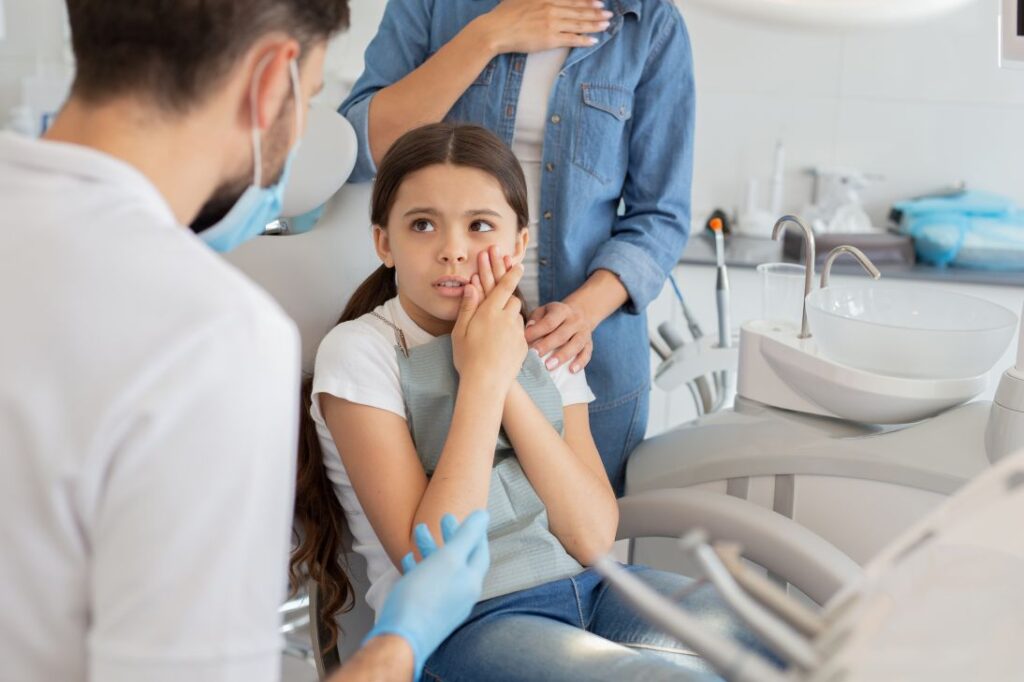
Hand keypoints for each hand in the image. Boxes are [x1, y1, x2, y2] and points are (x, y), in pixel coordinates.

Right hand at [364, 511, 490, 680]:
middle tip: (442, 518)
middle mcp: (462, 594)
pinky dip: (420, 567)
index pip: (480, 551)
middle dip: (452, 537)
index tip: (467, 515)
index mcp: (471, 581)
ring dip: (432, 548)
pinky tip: (408, 560)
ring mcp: (444, 605)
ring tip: (418, 531)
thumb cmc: (424, 596)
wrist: (400, 638)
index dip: (475, 531)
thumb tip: (484, 515)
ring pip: (441, 569)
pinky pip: (427, 584)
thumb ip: (467, 536)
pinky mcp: (426, 612)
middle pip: (460, 559)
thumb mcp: (448, 558)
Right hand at [451, 248, 526, 388]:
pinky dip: (512, 333)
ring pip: (517, 317)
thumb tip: (472, 285)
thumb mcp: (460, 331)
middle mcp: (507, 319)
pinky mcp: (523, 345)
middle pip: (513, 300)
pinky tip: (501, 344)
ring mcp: (517, 332)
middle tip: (496, 306)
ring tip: (495, 332)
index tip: (517, 264)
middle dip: (507, 299)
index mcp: (489, 312)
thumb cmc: (467, 357)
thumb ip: (468, 307)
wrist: (486, 383)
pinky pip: (520, 332)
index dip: (511, 274)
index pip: (504, 287)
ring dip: (509, 317)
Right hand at [473, 0, 611, 54]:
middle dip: (596, 12)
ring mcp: (551, 24)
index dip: (588, 1)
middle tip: (609, 14)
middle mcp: (551, 8)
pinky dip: (583, 40)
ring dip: (594, 25)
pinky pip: (571, 39)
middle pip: (579, 10)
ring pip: (578, 24)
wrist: (496, 30)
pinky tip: (593, 40)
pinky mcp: (549, 39)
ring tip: (606, 25)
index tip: (599, 2)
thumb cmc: (504, 14)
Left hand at [525, 301, 593, 373]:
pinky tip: (571, 370)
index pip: (549, 321)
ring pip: (575, 345)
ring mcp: (584, 332)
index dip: (537, 331)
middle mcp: (575, 320)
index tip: (525, 340)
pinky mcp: (589, 344)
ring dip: (562, 356)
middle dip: (547, 345)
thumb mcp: (543, 311)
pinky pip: (587, 353)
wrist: (580, 313)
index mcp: (562, 310)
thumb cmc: (554, 316)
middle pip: (562, 334)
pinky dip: (580, 362)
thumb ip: (535, 319)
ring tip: (549, 366)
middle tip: (534, 355)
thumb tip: (528, 329)